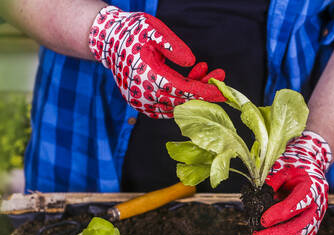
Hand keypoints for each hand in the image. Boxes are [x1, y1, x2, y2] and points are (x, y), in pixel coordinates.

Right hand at [89, 6, 225, 118]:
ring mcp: (142, 102)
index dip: (205, 92)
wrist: (109, 41)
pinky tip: (191, 76)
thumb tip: (191, 62)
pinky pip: (167, 103)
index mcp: (147, 77)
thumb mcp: (153, 30)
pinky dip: (181, 93)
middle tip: (219, 75)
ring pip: (176, 104)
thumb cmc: (132, 32)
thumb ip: (173, 46)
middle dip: (204, 90)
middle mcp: (144, 95)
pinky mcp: (142, 103)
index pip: (183, 91)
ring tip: (205, 70)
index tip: (223, 91)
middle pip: (183, 101)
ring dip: (193, 91)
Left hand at [253, 131, 331, 234]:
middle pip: (301, 227)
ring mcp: (316, 219)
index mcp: (311, 187)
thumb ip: (272, 181)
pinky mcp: (311, 228)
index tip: (263, 220)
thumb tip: (261, 197)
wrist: (310, 169)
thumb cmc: (293, 169)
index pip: (298, 203)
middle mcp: (317, 205)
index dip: (280, 213)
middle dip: (277, 234)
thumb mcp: (282, 168)